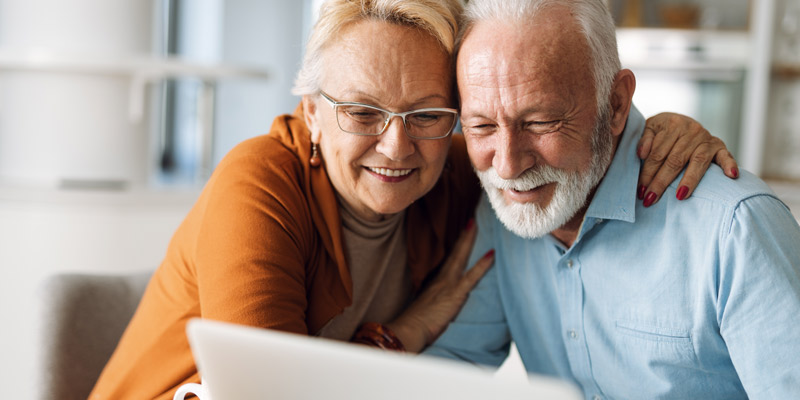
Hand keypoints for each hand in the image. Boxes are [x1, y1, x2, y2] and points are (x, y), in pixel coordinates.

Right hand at [386, 220, 493, 352]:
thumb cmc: (414, 324)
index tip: (462, 234)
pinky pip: (471, 276)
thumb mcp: (424, 309)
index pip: (448, 261)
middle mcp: (441, 279)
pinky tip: (492, 253)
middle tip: (471, 220)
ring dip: (468, 240)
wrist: (409, 330)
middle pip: (454, 253)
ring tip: (474, 224)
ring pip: (460, 257)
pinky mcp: (455, 294)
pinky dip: (482, 264)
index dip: (456, 248)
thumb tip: (436, 302)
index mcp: (435, 283)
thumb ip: (432, 302)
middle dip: (463, 236)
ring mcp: (448, 285)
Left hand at [637, 112, 738, 206]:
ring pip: (697, 162)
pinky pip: (726, 156)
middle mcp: (691, 130)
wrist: (680, 121)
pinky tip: (731, 176)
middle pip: (675, 160)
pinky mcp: (719, 146)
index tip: (640, 191)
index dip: (647, 173)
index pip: (657, 154)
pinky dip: (729, 165)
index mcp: (672, 125)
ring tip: (680, 196)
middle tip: (651, 199)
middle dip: (661, 182)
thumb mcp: (650, 127)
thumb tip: (641, 154)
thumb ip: (645, 139)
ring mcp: (706, 139)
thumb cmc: (662, 130)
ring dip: (689, 181)